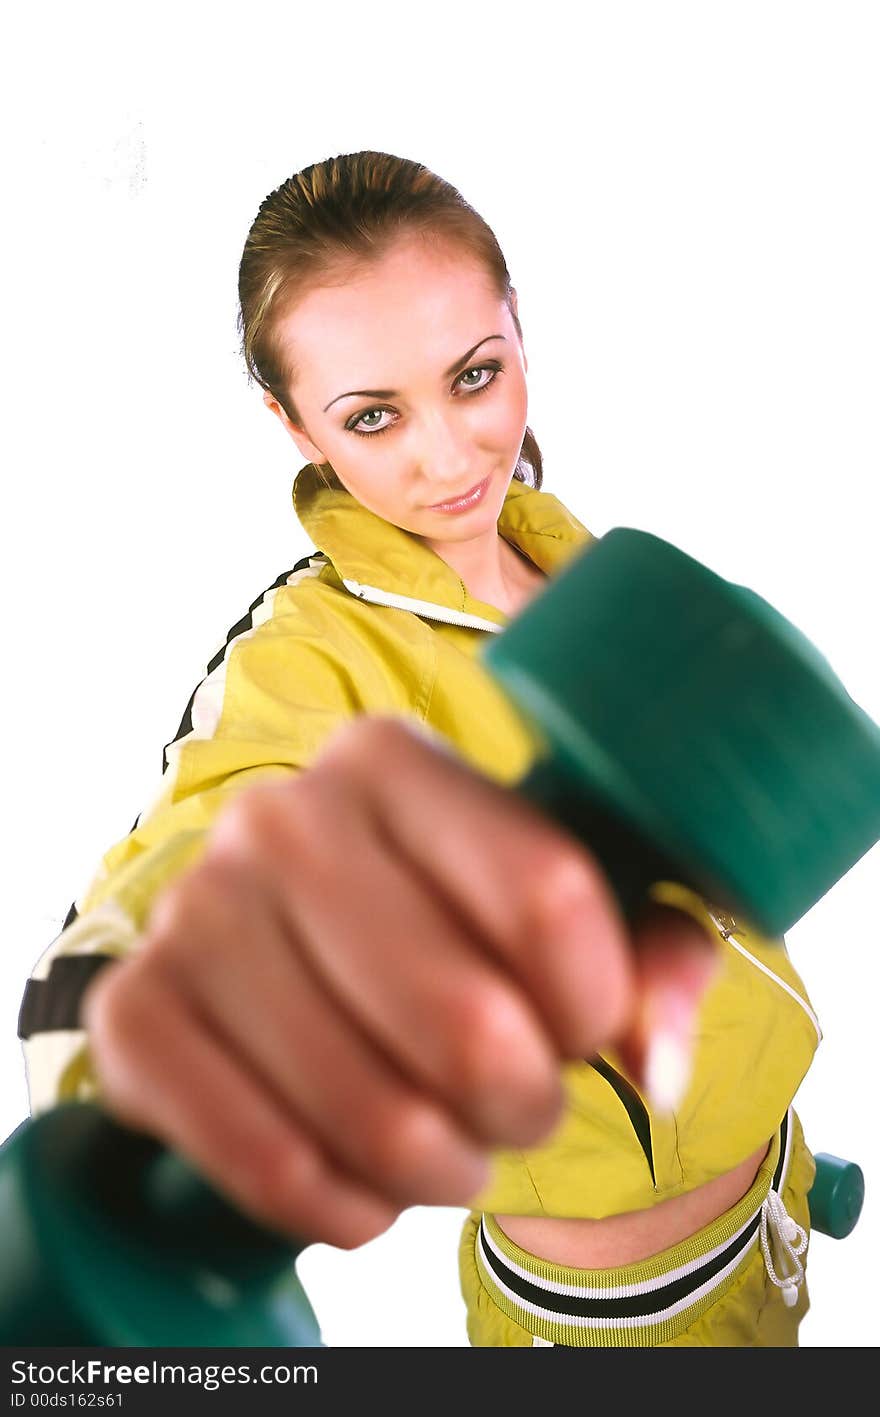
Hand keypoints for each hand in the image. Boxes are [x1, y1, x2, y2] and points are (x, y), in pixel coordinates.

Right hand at [82, 716, 716, 1249]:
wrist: (294, 957)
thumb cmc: (450, 928)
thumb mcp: (574, 911)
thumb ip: (654, 957)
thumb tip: (651, 1064)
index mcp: (393, 759)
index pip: (543, 892)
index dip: (594, 1001)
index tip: (584, 1030)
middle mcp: (281, 816)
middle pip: (464, 1018)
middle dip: (520, 1103)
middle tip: (517, 1109)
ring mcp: (193, 910)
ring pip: (369, 1109)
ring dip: (439, 1165)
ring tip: (449, 1147)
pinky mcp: (133, 1012)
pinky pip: (261, 1160)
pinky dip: (339, 1205)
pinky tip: (364, 1188)